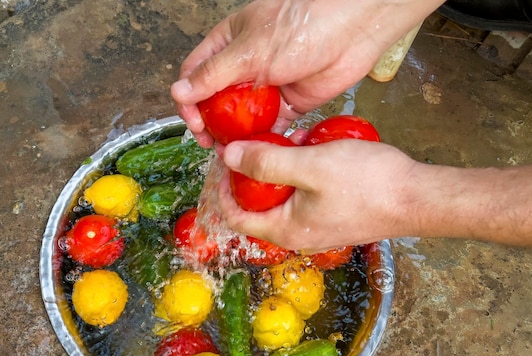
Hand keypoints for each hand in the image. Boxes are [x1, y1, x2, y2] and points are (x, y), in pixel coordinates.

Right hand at [171, 0, 443, 146]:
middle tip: (210, 143)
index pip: (195, 76)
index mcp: (227, 45)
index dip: (189, 101)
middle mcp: (244, 67)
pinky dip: (262, 141)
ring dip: (234, 137)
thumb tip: (178, 93)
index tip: (194, 123)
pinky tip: (257, 152)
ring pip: (242, 118)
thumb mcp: (248, 52)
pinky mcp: (290, 104)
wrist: (352, 29)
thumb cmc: (300, 25)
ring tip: (231, 154)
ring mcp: (267, 87)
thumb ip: (213, 76)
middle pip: (216, 102)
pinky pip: (269, 128)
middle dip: (210, 124)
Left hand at [217, 140, 531, 249]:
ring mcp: (318, 227)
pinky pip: (306, 194)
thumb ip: (266, 162)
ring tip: (289, 139)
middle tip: (257, 142)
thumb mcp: (310, 165)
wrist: (419, 198)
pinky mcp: (335, 215)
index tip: (225, 159)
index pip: (237, 217)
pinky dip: (302, 172)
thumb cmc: (367, 183)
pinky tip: (314, 147)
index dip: (223, 189)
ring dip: (281, 169)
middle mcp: (298, 234)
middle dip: (254, 173)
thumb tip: (228, 157)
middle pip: (259, 206)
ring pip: (284, 197)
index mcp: (285, 229)